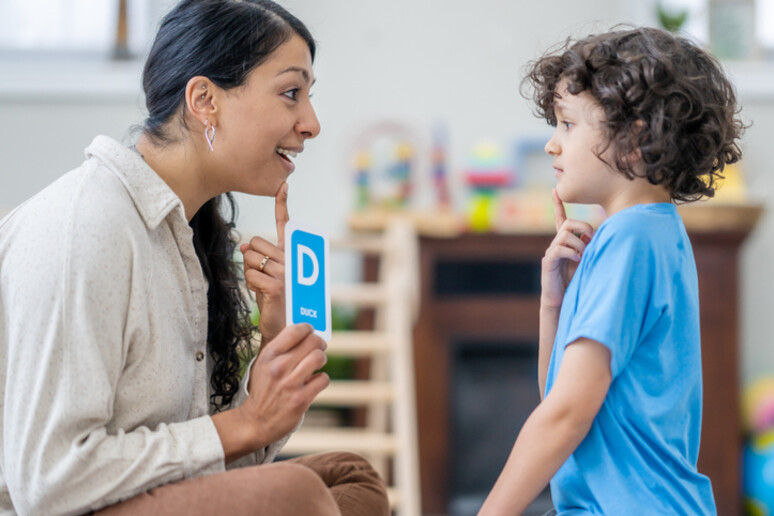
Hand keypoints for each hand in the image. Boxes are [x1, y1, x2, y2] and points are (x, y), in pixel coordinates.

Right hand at [240, 324, 329, 448]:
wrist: (255, 421)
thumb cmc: (263, 389)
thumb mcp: (263, 364)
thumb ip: (280, 348)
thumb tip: (304, 333)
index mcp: (269, 355)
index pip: (295, 330)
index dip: (307, 328)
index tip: (310, 332)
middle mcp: (279, 367)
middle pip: (313, 341)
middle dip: (319, 343)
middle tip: (318, 348)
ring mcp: (290, 383)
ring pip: (319, 357)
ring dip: (321, 359)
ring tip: (316, 365)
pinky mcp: (301, 399)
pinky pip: (323, 379)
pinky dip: (321, 380)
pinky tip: (313, 383)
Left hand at [241, 182, 288, 342]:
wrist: (281, 324)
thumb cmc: (272, 298)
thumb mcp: (263, 274)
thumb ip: (256, 257)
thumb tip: (243, 247)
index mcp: (289, 253)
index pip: (284, 225)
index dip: (283, 204)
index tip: (283, 185)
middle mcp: (290, 259)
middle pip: (255, 243)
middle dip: (250, 258)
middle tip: (261, 275)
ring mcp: (286, 271)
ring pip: (250, 259)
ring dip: (250, 273)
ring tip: (263, 286)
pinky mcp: (277, 285)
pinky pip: (250, 275)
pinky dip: (250, 285)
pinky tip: (262, 294)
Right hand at [541, 189, 593, 308]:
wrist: (562, 300)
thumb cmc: (576, 280)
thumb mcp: (587, 259)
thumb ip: (590, 246)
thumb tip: (597, 233)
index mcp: (565, 242)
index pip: (560, 218)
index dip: (558, 204)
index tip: (555, 190)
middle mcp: (556, 244)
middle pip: (568, 223)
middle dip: (583, 228)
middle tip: (591, 241)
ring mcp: (551, 252)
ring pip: (565, 235)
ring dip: (579, 244)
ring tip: (583, 256)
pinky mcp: (549, 262)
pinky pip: (560, 249)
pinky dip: (572, 252)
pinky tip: (577, 260)